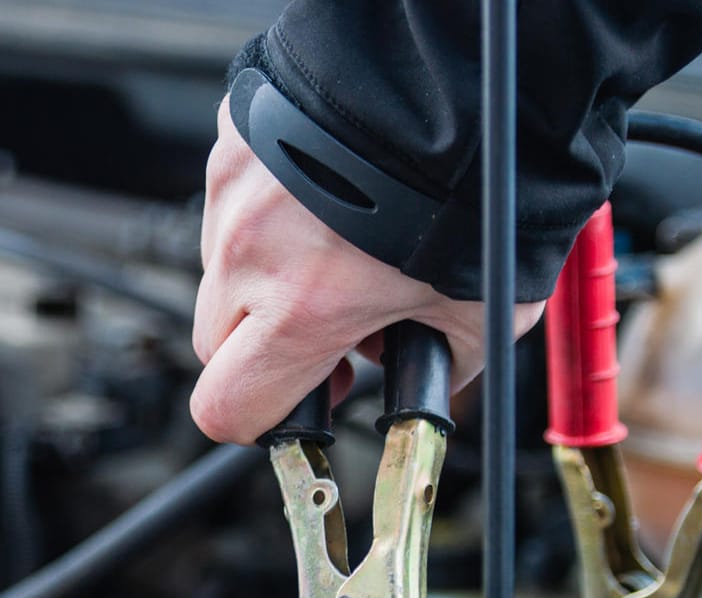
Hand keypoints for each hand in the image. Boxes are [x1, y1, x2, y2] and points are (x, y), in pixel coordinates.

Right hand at [191, 98, 543, 444]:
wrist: (461, 73)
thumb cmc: (476, 182)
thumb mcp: (486, 309)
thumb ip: (443, 363)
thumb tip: (432, 380)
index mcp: (300, 311)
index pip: (226, 407)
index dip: (257, 419)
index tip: (295, 404)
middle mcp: (250, 253)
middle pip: (215, 342)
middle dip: (263, 346)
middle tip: (329, 325)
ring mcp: (234, 190)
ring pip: (225, 265)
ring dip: (268, 271)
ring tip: (343, 241)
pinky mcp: (236, 138)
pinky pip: (236, 196)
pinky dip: (275, 206)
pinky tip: (332, 191)